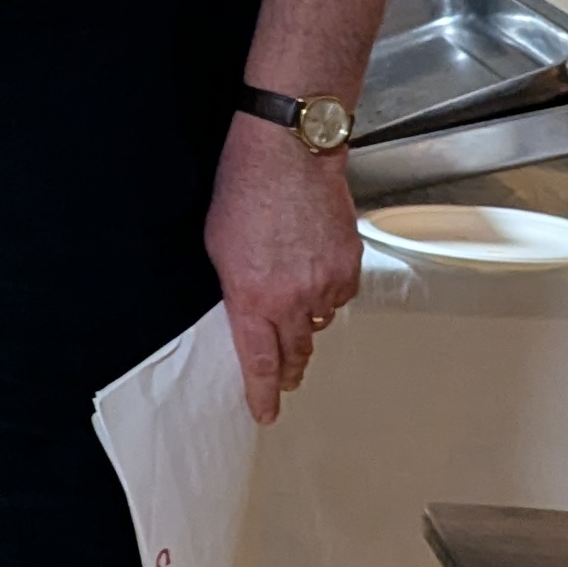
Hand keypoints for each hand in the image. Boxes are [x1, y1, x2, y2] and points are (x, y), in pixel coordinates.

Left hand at [203, 109, 362, 423]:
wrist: (289, 154)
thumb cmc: (245, 189)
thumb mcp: (218, 249)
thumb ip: (235, 291)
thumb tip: (245, 314)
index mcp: (252, 299)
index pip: (261, 364)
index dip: (263, 394)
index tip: (265, 412)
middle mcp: (293, 299)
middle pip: (296, 352)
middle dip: (289, 370)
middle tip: (286, 379)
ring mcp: (325, 283)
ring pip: (319, 321)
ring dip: (306, 323)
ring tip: (296, 309)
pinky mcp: (349, 265)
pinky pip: (339, 295)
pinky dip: (327, 292)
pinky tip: (314, 271)